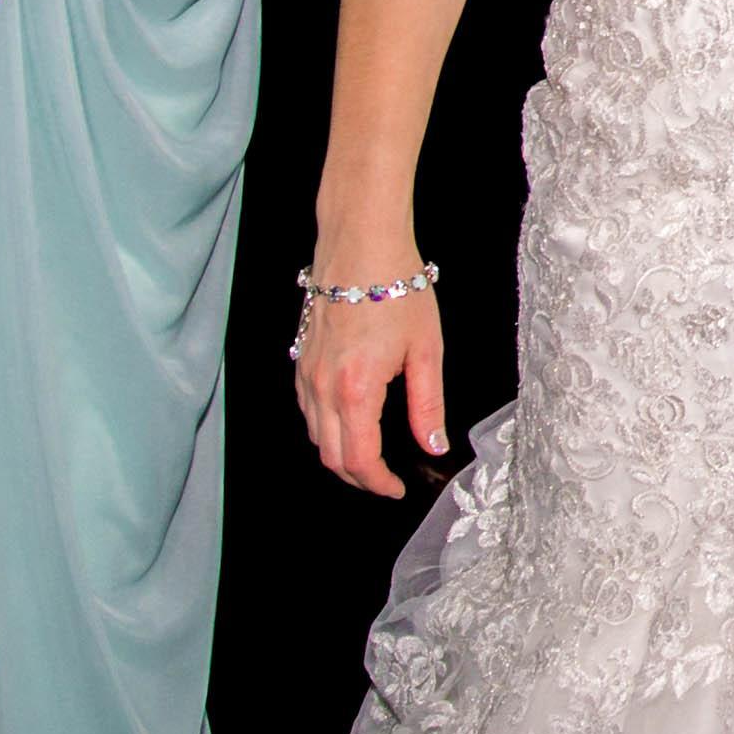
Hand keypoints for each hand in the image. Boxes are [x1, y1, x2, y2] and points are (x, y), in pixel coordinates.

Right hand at [294, 272, 446, 500]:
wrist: (361, 244)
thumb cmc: (397, 288)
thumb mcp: (426, 350)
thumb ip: (428, 405)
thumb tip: (433, 445)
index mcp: (356, 390)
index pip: (359, 459)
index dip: (378, 483)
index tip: (397, 488)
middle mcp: (322, 387)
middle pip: (331, 456)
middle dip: (359, 476)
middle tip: (387, 479)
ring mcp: (305, 373)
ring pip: (315, 435)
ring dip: (340, 454)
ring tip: (371, 455)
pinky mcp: (300, 359)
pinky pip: (306, 410)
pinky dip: (325, 428)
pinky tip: (348, 422)